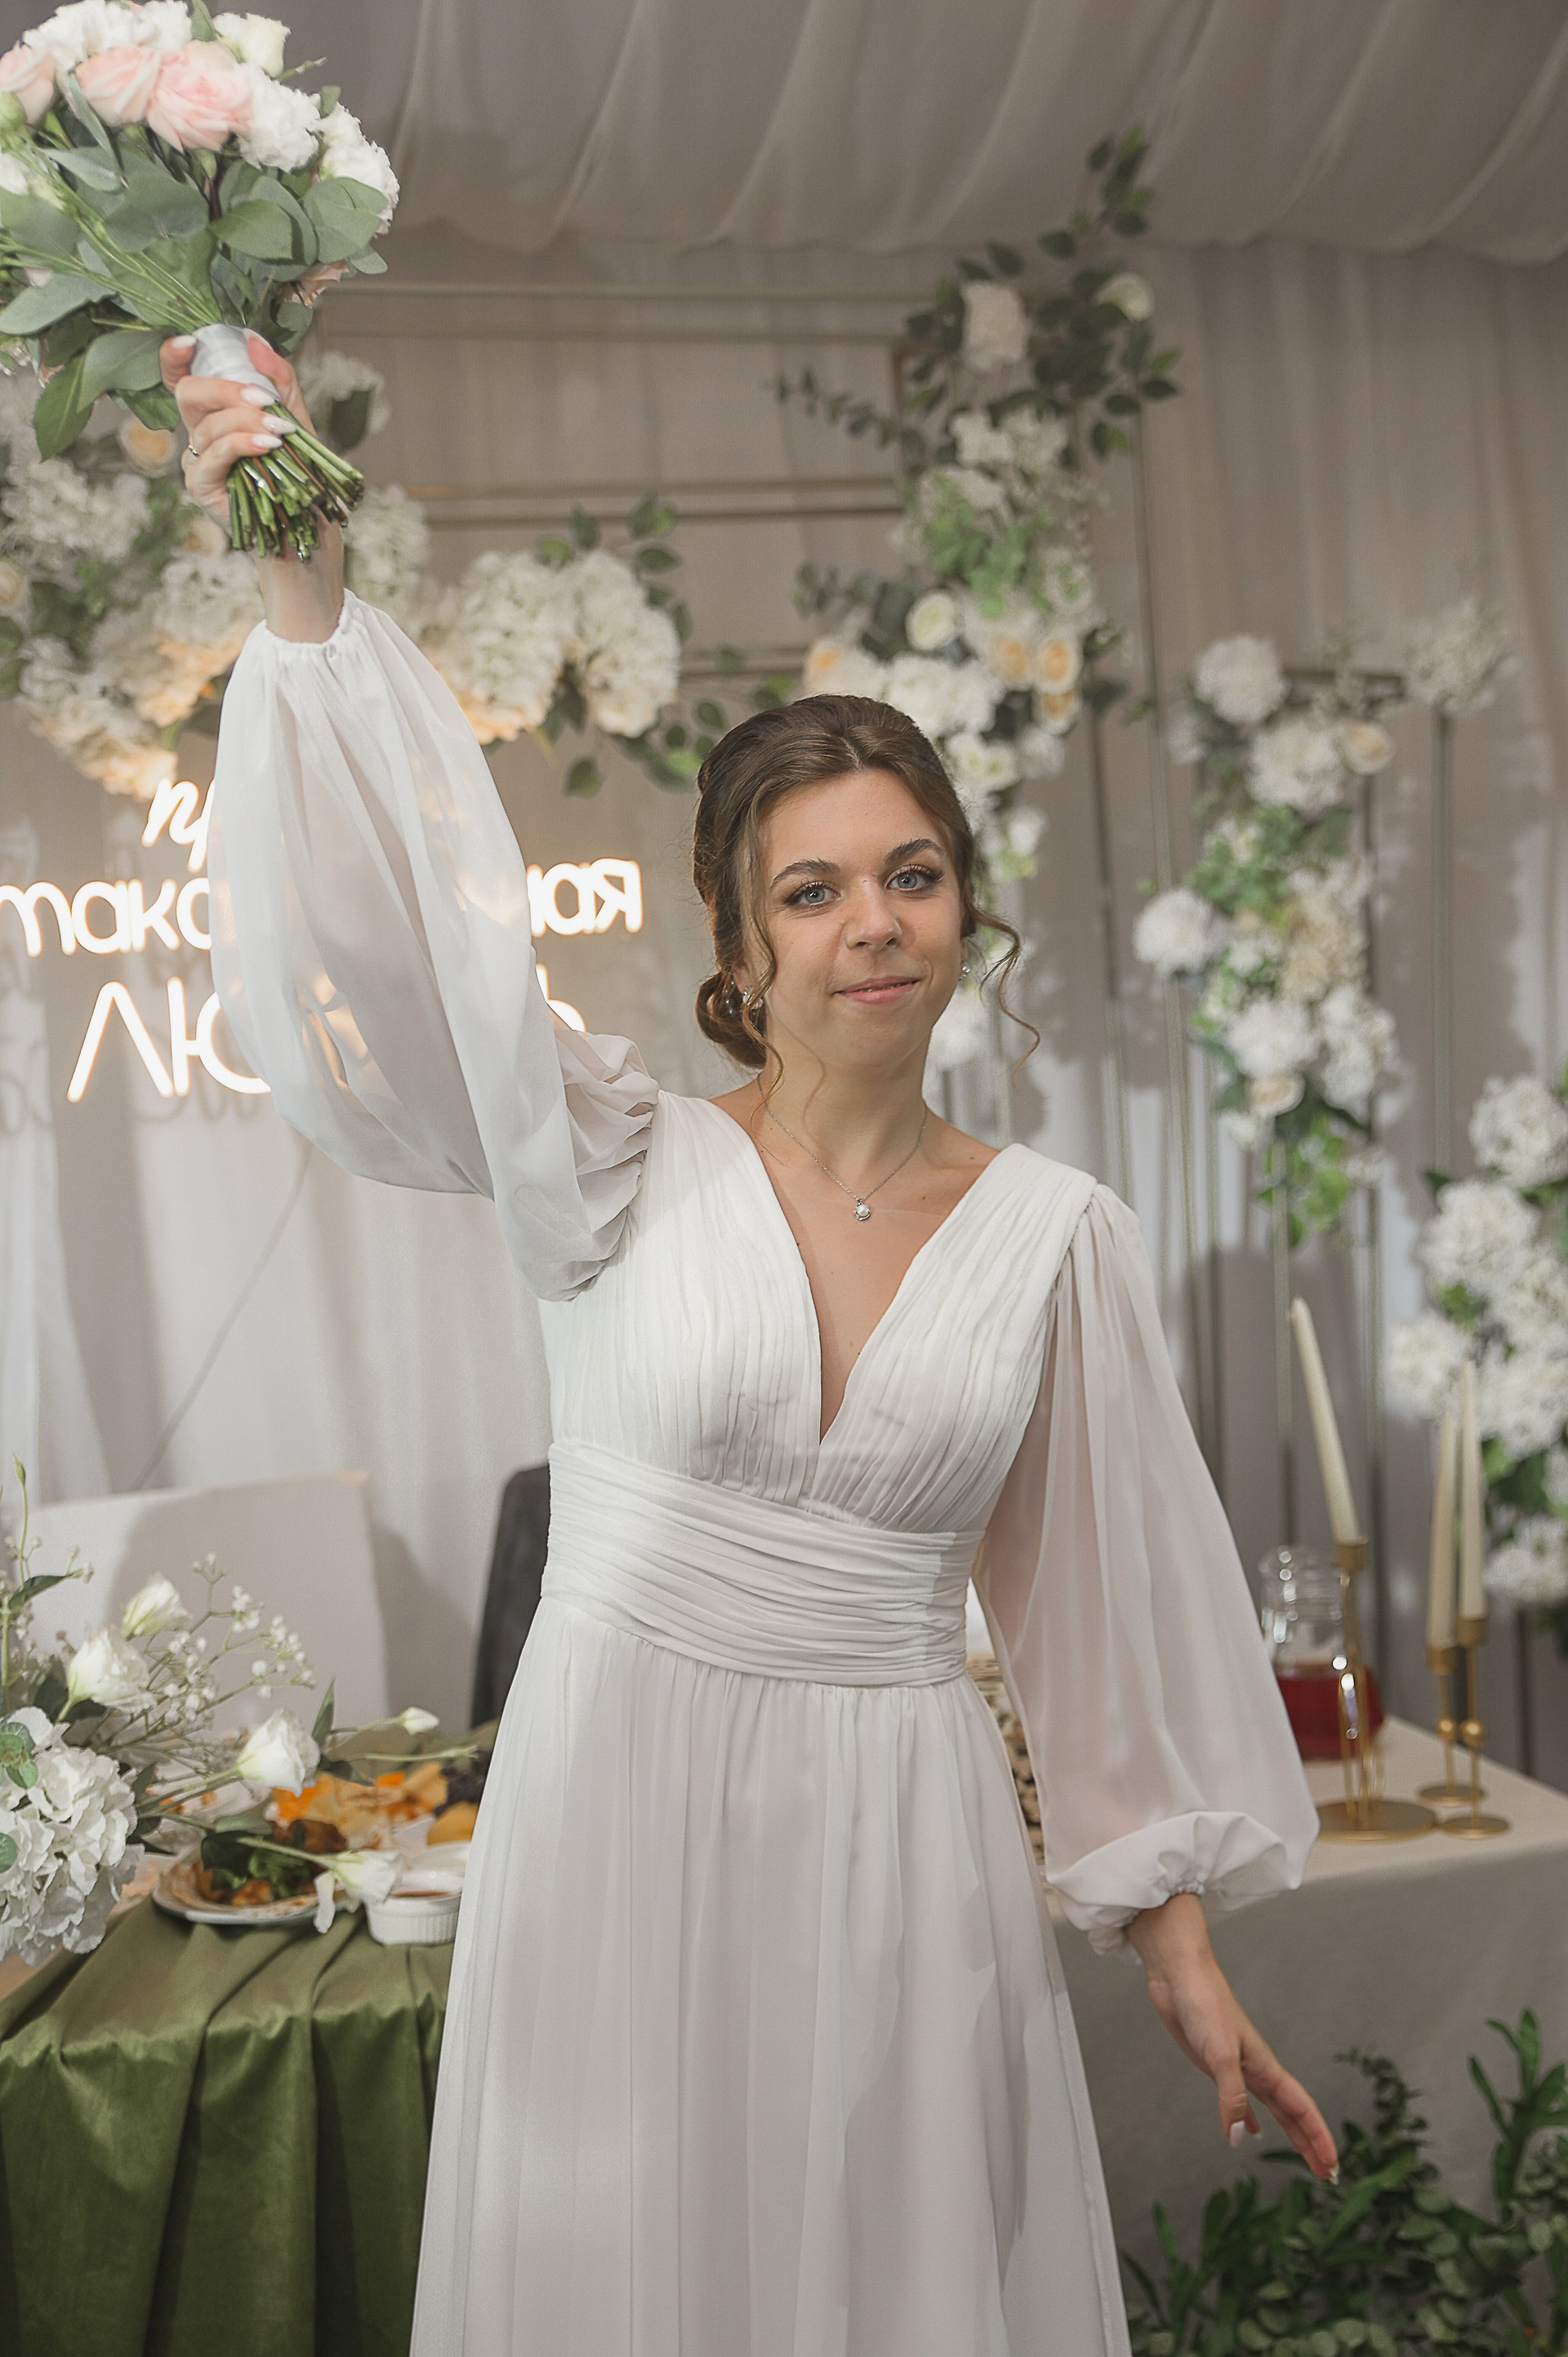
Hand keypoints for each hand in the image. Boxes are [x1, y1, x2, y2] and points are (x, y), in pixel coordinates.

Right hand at [159, 330, 315, 525]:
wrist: (304, 523)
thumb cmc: (296, 471)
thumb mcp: (293, 416)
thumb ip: (278, 378)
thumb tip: (253, 340)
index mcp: (214, 411)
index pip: (181, 376)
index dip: (174, 356)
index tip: (190, 342)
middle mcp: (199, 432)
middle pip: (189, 393)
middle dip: (226, 389)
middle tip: (264, 399)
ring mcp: (196, 459)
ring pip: (207, 425)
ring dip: (246, 421)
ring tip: (280, 432)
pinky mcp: (200, 485)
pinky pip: (214, 454)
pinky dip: (241, 443)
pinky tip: (267, 445)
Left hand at [1127, 1893, 1338, 2181]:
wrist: (1179, 1976)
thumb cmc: (1204, 2004)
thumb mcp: (1219, 2054)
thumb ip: (1231, 2096)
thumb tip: (1238, 2138)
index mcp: (1265, 2066)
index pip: (1301, 2109)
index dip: (1318, 2138)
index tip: (1333, 2167)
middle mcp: (1256, 2069)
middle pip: (1292, 2114)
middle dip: (1310, 2143)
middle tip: (1327, 2175)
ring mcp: (1237, 2067)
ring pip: (1271, 2108)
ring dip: (1287, 2132)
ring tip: (1302, 2157)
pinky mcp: (1215, 2065)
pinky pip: (1239, 2100)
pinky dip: (1247, 2117)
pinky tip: (1246, 2132)